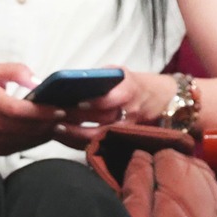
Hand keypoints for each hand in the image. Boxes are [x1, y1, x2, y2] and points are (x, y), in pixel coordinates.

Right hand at [0, 63, 64, 154]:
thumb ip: (17, 71)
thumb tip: (37, 81)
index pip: (21, 111)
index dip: (43, 112)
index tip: (61, 109)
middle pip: (29, 128)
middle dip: (52, 122)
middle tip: (70, 116)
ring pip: (29, 139)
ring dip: (48, 132)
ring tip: (63, 123)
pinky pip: (24, 146)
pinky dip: (38, 139)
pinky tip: (47, 130)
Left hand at [49, 70, 167, 147]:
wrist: (161, 99)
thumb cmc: (132, 83)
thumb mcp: (120, 73)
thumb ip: (99, 77)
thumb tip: (70, 81)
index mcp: (130, 91)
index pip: (112, 99)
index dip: (95, 102)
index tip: (78, 102)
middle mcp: (130, 112)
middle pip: (103, 121)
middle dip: (78, 120)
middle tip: (56, 116)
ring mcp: (127, 128)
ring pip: (100, 136)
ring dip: (76, 134)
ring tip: (56, 128)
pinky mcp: (122, 139)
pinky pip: (99, 143)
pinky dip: (80, 142)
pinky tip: (64, 137)